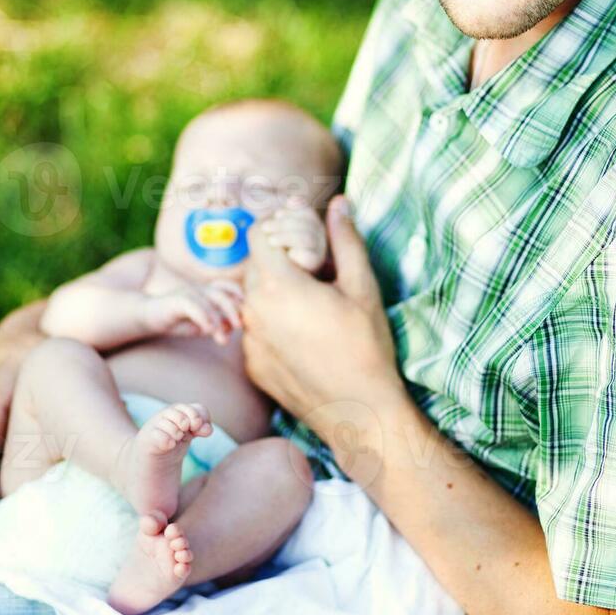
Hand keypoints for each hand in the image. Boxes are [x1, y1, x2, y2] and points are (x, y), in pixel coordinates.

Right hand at [143, 279, 244, 344]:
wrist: (148, 317)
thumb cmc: (177, 321)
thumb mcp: (201, 324)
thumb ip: (218, 324)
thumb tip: (233, 328)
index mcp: (207, 292)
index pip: (229, 289)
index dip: (239, 301)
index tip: (243, 319)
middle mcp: (200, 289)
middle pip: (223, 295)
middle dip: (233, 311)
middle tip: (238, 327)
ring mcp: (188, 293)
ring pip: (209, 300)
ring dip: (219, 319)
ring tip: (222, 338)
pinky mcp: (176, 300)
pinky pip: (192, 305)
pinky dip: (202, 316)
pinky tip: (207, 330)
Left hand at [241, 195, 405, 430]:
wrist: (359, 413)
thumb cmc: (365, 346)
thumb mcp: (361, 286)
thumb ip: (345, 239)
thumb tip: (340, 202)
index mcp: (277, 285)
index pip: (260, 233)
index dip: (283, 226)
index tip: (309, 235)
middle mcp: (253, 311)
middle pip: (256, 264)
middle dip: (282, 256)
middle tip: (319, 266)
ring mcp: (249, 341)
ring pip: (254, 297)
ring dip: (278, 290)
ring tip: (315, 302)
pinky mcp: (252, 366)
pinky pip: (256, 329)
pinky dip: (274, 322)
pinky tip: (307, 334)